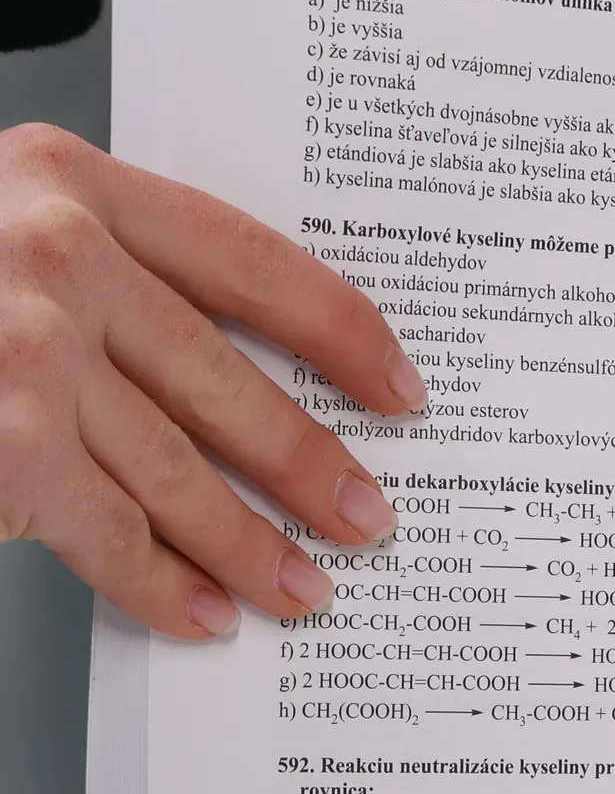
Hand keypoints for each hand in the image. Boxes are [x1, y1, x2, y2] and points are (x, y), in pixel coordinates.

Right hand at [0, 124, 425, 639]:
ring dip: (252, 543)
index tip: (397, 386)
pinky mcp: (4, 449)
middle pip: (228, 379)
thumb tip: (212, 354)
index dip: (343, 334)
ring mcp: (23, 353)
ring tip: (305, 587)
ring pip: (178, 469)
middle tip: (367, 515)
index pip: (253, 262)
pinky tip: (200, 613)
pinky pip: (104, 533)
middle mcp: (52, 255)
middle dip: (308, 464)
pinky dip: (160, 582)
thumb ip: (90, 261)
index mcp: (64, 180)